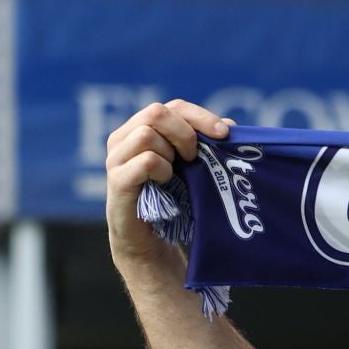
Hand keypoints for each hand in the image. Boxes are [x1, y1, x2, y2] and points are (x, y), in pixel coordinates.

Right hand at [103, 99, 233, 264]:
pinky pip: (145, 160)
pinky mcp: (117, 180)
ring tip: (176, 174)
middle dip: (185, 133)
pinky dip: (162, 169)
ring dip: (171, 154)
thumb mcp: (193, 169)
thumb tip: (231, 127)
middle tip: (195, 157)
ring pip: (147, 134)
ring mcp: (117, 158)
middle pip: (156, 112)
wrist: (151, 243)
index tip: (225, 134)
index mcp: (143, 129)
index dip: (200, 116)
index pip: (173, 106)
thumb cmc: (174, 202)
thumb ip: (207, 145)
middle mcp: (124, 138)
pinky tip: (166, 183)